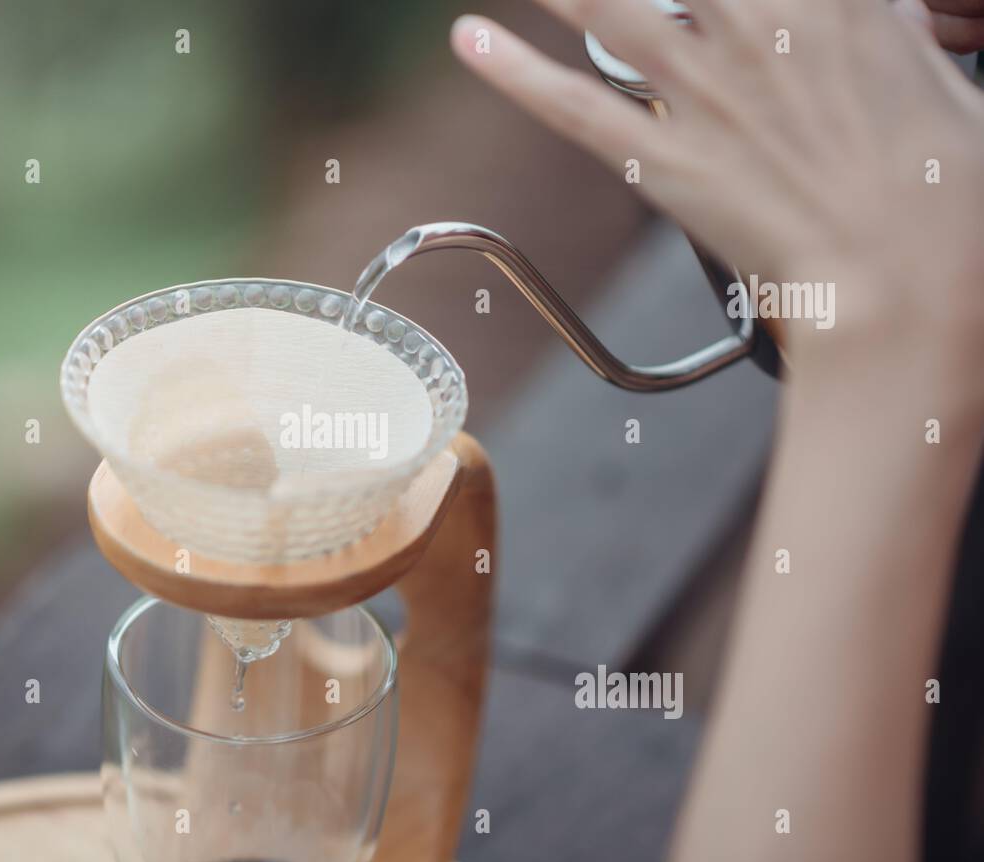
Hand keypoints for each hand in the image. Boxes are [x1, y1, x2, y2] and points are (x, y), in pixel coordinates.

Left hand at [452, 1, 983, 400]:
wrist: (902, 287)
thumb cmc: (943, 200)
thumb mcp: (946, 89)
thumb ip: (893, 41)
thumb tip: (880, 25)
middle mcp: (757, 26)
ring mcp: (700, 93)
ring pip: (603, 4)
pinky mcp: (662, 161)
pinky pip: (571, 104)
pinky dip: (512, 70)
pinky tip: (471, 37)